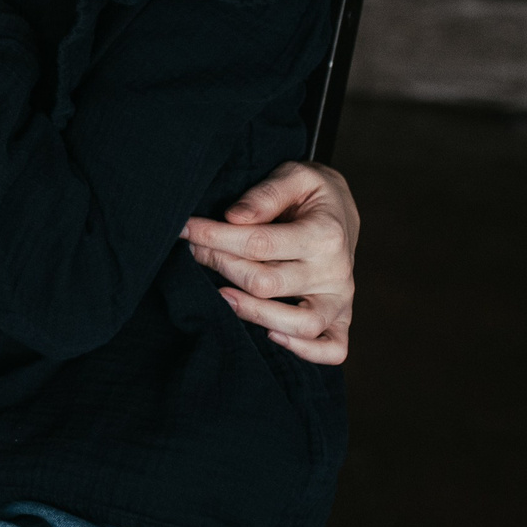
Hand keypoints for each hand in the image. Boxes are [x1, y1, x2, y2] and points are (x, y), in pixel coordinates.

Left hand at [182, 162, 359, 364]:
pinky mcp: (342, 318)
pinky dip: (305, 351)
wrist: (341, 210)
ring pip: (299, 324)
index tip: (185, 229)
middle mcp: (336, 272)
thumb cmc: (310, 193)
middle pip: (266, 284)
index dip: (214, 237)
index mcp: (325, 234)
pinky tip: (269, 336)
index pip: (258, 244)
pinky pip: (332, 349)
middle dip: (220, 266)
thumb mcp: (295, 175)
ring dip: (252, 313)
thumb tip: (233, 217)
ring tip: (220, 295)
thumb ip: (265, 194)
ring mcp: (341, 299)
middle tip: (194, 252)